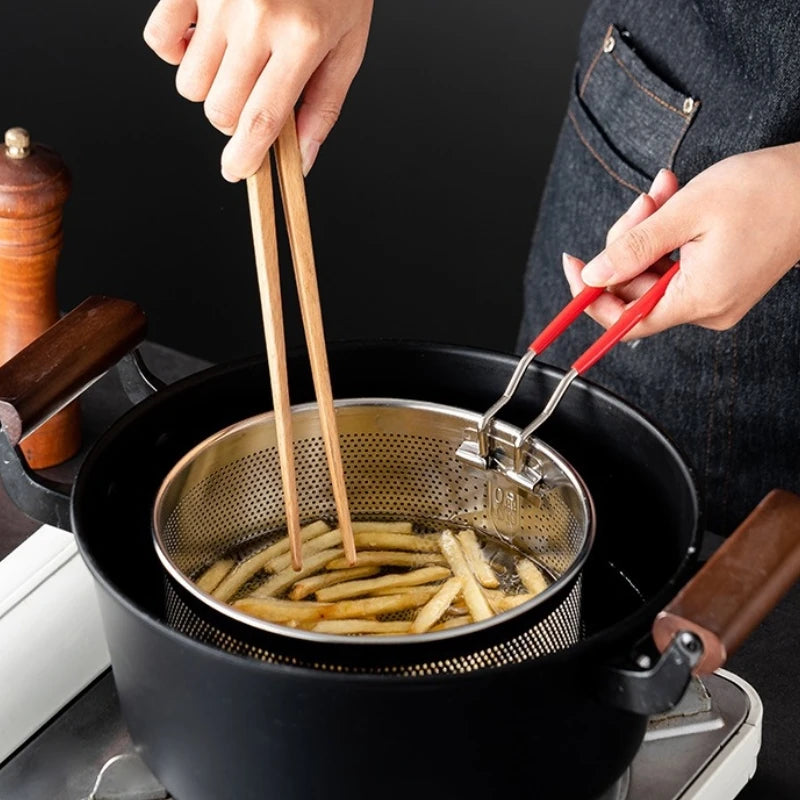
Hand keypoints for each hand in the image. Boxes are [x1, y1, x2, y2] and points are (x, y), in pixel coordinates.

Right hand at [144, 0, 372, 180]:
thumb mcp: (347, 45)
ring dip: (209, 88)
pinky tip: (202, 42)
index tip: (238, 171)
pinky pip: (160, 39)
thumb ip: (324, 106)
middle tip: (252, 98)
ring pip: (190, 84)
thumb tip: (301, 160)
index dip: (245, 156)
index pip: (261, 119)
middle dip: (234, 120)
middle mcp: (257, 19)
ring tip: (235, 62)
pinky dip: (175, 51)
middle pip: (219, 109)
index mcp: (301, 39)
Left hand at [562, 144, 799, 337]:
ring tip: (664, 192)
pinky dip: (667, 234)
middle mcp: (707, 308)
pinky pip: (675, 265)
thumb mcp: (686, 212)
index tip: (574, 266)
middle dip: (628, 241)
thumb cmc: (766, 191)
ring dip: (647, 230)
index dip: (591, 297)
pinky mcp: (720, 281)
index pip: (625, 321)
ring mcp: (715, 296)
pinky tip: (674, 202)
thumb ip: (632, 248)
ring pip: (653, 272)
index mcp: (699, 299)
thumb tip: (592, 276)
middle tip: (645, 201)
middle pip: (636, 290)